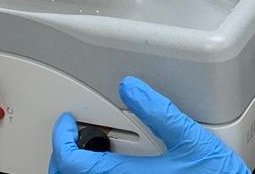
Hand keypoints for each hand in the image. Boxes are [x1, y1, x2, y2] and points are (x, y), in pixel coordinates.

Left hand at [48, 77, 250, 173]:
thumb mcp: (193, 139)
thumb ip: (161, 112)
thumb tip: (133, 88)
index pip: (74, 162)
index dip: (62, 138)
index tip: (66, 123)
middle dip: (61, 156)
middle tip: (67, 137)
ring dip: (73, 169)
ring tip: (81, 152)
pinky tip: (106, 168)